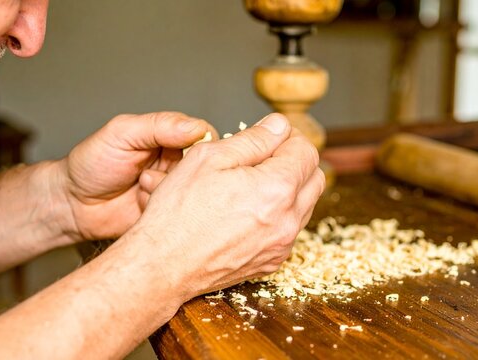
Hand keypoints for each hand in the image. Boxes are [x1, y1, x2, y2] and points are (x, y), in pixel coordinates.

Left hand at [57, 112, 216, 240]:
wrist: (72, 204)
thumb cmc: (91, 163)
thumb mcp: (122, 133)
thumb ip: (159, 125)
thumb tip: (195, 127)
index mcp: (170, 138)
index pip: (205, 137)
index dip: (202, 147)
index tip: (186, 154)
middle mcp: (176, 162)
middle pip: (205, 166)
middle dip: (179, 171)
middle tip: (151, 173)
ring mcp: (173, 189)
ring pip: (193, 190)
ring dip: (165, 189)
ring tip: (140, 187)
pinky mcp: (168, 214)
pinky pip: (179, 213)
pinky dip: (160, 208)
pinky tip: (140, 204)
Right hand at [129, 113, 324, 296]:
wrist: (163, 266)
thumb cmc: (178, 213)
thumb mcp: (209, 158)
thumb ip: (253, 138)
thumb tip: (279, 126)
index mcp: (277, 189)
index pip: (306, 151)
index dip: (288, 136)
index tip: (268, 135)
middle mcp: (287, 220)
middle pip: (314, 177)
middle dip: (295, 161)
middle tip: (264, 155)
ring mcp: (282, 244)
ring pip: (305, 204)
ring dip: (289, 187)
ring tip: (253, 182)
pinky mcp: (273, 260)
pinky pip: (290, 228)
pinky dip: (279, 213)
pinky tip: (249, 209)